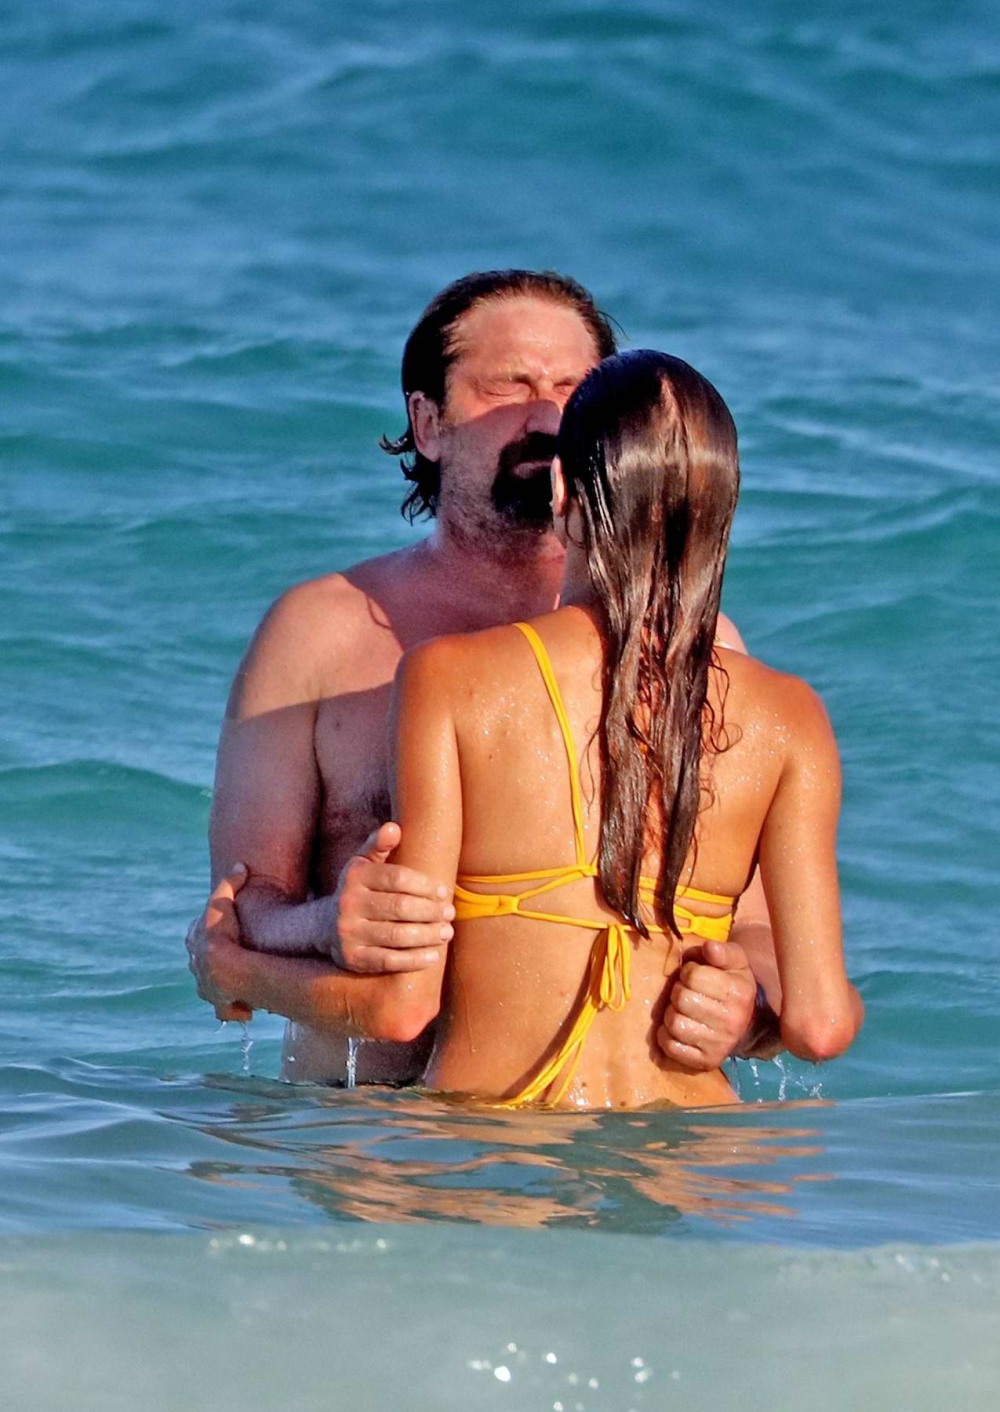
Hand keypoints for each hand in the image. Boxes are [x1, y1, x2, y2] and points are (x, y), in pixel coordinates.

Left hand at [186, 865, 252, 1021]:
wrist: (221, 968)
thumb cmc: (221, 934)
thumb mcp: (223, 902)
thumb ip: (230, 883)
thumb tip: (241, 865)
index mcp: (195, 942)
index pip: (198, 933)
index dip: (210, 928)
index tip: (220, 926)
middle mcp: (197, 967)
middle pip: (202, 961)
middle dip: (212, 958)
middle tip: (231, 953)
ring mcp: (207, 988)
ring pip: (211, 986)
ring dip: (222, 984)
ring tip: (239, 984)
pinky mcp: (222, 1006)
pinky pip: (228, 1011)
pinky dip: (236, 1010)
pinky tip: (246, 1010)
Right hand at [329, 822, 454, 974]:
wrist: (324, 927)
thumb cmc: (358, 891)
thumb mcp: (362, 864)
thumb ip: (378, 845)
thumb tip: (393, 827)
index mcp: (355, 876)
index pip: (397, 878)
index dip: (424, 885)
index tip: (443, 892)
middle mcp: (348, 904)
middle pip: (400, 908)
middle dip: (431, 911)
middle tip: (450, 913)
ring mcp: (349, 933)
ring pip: (398, 936)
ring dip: (428, 936)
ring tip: (447, 932)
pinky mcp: (353, 958)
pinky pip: (389, 961)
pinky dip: (415, 959)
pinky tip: (433, 955)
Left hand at [657, 939, 756, 1070]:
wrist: (747, 1022)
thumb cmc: (732, 984)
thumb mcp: (734, 961)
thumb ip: (721, 950)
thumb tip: (709, 948)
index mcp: (739, 992)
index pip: (692, 975)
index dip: (688, 971)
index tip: (695, 975)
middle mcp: (732, 1021)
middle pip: (680, 998)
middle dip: (678, 992)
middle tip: (686, 993)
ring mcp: (720, 1045)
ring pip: (674, 1023)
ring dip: (671, 1013)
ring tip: (682, 1010)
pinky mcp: (706, 1062)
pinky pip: (671, 1046)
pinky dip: (666, 1036)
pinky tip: (678, 1028)